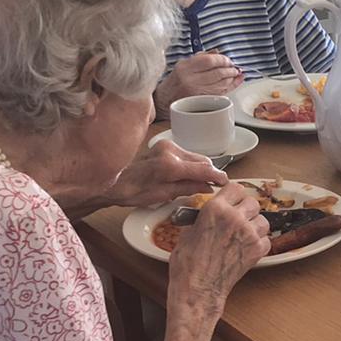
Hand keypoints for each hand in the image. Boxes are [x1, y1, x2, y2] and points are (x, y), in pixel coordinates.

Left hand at [109, 139, 226, 207]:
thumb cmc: (134, 192)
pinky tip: (186, 175)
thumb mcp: (164, 195)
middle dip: (210, 173)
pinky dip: (190, 164)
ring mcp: (167, 146)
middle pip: (202, 160)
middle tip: (213, 186)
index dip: (218, 176)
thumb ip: (189, 188)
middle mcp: (170, 150)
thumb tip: (208, 186)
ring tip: (198, 183)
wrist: (114, 181)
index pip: (204, 168)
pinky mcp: (164, 145)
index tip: (226, 183)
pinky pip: (185, 154)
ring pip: (195, 156)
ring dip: (200, 168)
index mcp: (170, 165)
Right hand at [157, 51, 243, 105]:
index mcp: (185, 68)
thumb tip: (217, 52)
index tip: (228, 60)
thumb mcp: (183, 65)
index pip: (209, 61)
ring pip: (220, 84)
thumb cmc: (173, 82)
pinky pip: (219, 93)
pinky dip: (229, 87)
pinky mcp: (200, 102)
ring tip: (236, 74)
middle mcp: (190, 80)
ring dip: (232, 78)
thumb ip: (200, 57)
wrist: (162, 101)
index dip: (222, 59)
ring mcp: (195, 92)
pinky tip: (234, 82)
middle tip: (235, 67)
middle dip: (230, 69)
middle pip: (217, 73)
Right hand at [167, 182, 271, 314]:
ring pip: (263, 220)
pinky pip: (266, 239)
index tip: (232, 200)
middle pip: (253, 202)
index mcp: (216, 209)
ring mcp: (249, 234)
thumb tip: (205, 213)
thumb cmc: (188, 264)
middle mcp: (235, 218)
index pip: (236, 188)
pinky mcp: (256, 251)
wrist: (197, 289)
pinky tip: (247, 247)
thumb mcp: (187, 232)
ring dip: (255, 225)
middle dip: (245, 209)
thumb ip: (201, 218)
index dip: (234, 194)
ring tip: (243, 233)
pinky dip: (259, 242)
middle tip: (237, 218)